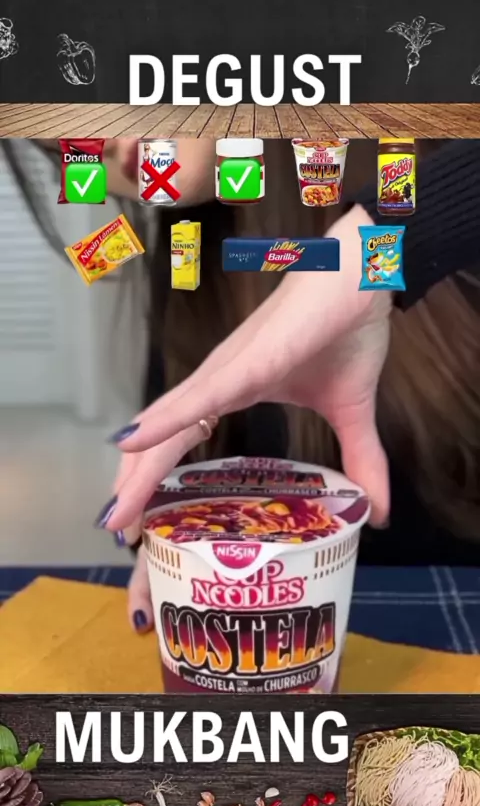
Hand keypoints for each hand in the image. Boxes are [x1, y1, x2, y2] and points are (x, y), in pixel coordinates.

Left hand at [98, 205, 391, 571]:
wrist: (364, 272)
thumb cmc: (346, 328)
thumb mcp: (351, 411)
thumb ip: (360, 460)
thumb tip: (380, 514)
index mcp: (233, 392)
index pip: (182, 443)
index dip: (158, 481)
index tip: (141, 523)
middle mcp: (218, 383)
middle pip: (163, 442)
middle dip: (138, 490)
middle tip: (118, 533)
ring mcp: (228, 371)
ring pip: (171, 425)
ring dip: (139, 470)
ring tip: (114, 512)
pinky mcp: (250, 361)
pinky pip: (203, 397)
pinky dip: (167, 420)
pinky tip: (132, 442)